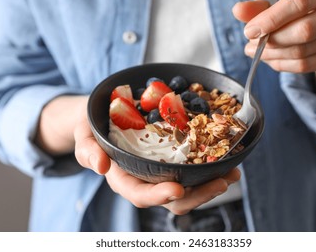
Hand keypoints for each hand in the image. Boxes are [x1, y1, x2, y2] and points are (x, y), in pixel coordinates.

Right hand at [73, 97, 240, 213]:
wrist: (104, 116)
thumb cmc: (92, 128)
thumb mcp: (83, 136)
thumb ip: (87, 150)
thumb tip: (99, 166)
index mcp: (123, 179)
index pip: (140, 195)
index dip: (159, 196)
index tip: (177, 190)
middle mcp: (145, 180)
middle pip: (172, 199)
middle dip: (198, 195)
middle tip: (220, 182)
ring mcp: (160, 172)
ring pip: (188, 189)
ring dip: (211, 184)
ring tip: (232, 174)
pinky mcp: (172, 161)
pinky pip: (193, 171)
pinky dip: (211, 168)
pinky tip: (228, 161)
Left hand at [232, 0, 315, 73]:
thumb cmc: (299, 15)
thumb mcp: (279, 7)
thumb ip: (258, 9)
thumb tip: (237, 10)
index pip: (299, 2)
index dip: (271, 19)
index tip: (249, 31)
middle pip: (303, 31)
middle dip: (272, 41)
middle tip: (250, 45)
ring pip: (302, 52)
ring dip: (272, 56)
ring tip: (257, 52)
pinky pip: (305, 66)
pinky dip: (281, 65)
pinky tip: (271, 60)